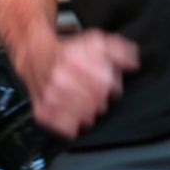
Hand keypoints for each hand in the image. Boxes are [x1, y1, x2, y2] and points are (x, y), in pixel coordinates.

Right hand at [16, 28, 139, 138]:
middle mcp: (62, 78)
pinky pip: (65, 127)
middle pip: (97, 101)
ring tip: (88, 103)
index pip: (105, 83)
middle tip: (98, 93)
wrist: (35, 54)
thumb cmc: (69, 50)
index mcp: (76, 59)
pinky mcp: (43, 111)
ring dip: (91, 111)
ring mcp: (51, 96)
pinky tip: (76, 114)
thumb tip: (133, 63)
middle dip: (102, 98)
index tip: (110, 84)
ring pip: (84, 116)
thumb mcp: (96, 41)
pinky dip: (74, 124)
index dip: (113, 84)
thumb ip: (118, 50)